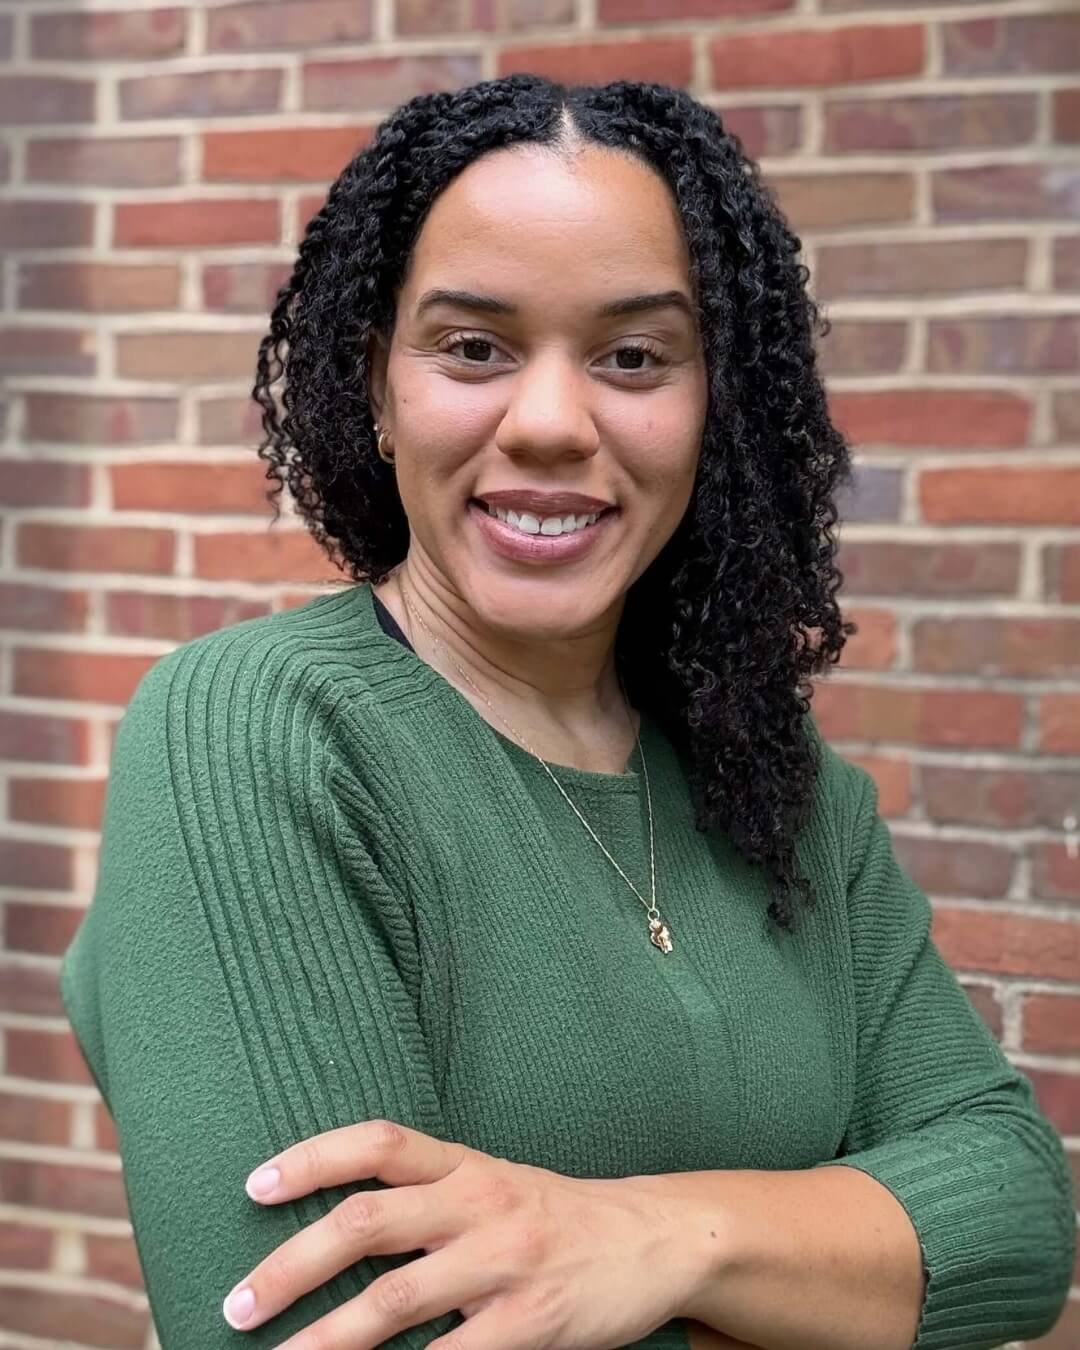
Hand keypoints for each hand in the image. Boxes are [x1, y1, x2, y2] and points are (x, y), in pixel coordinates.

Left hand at [222, 1118, 705, 1348]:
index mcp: (466, 1165)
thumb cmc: (559, 1217)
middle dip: (292, 1265)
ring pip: (396, 1299)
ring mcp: (506, 1262)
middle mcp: (480, 1202)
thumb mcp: (496, 1186)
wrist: (657, 1239)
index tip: (255, 1185)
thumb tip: (338, 1238)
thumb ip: (430, 1201)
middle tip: (238, 1306)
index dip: (313, 1157)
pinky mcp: (531, 1322)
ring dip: (327, 1338)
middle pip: (368, 1222)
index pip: (378, 1143)